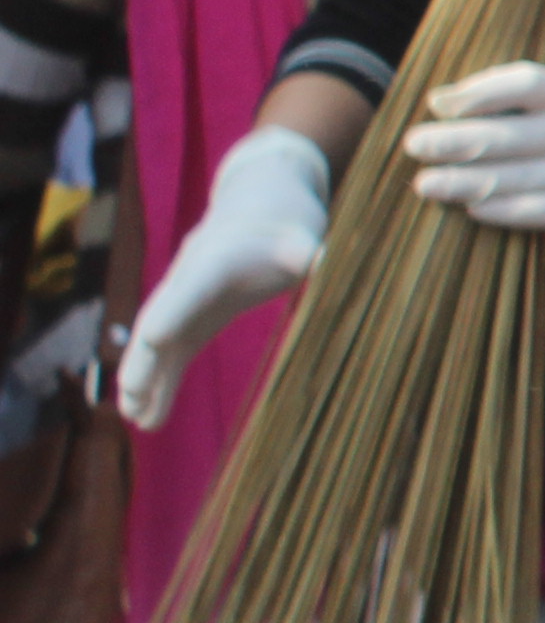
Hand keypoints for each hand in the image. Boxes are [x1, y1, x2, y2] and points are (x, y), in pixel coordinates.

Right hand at [117, 125, 327, 427]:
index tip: (154, 339)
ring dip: (145, 379)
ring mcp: (186, 301)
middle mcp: (190, 280)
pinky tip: (147, 416)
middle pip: (160, 320)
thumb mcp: (303, 236)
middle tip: (132, 393)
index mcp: (217, 258)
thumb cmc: (287, 221)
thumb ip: (313, 254)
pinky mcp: (193, 318)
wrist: (262, 203)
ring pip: (156, 342)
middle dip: (144, 357)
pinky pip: (170, 352)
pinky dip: (159, 382)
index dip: (173, 311)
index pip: (190, 287)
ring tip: (135, 418)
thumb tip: (334, 266)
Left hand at [403, 63, 544, 269]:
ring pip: (516, 177)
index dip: (480, 91)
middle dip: (456, 140)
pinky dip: (501, 209)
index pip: (526, 82)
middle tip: (414, 145)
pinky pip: (538, 210)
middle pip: (511, 133)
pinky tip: (470, 209)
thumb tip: (438, 101)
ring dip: (464, 181)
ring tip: (425, 184)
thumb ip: (510, 106)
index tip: (439, 105)